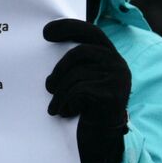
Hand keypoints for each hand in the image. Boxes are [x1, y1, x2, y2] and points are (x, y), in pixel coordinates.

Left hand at [43, 19, 129, 162]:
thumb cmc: (85, 105)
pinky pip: (79, 90)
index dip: (69, 28)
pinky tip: (64, 112)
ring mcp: (118, 78)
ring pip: (77, 75)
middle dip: (59, 68)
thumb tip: (44, 44)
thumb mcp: (80, 80)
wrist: (101, 134)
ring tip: (54, 106)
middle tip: (47, 85)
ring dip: (59, 92)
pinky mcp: (113, 94)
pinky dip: (66, 102)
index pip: (90, 32)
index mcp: (108, 55)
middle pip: (81, 52)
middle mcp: (116, 63)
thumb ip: (73, 64)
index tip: (46, 32)